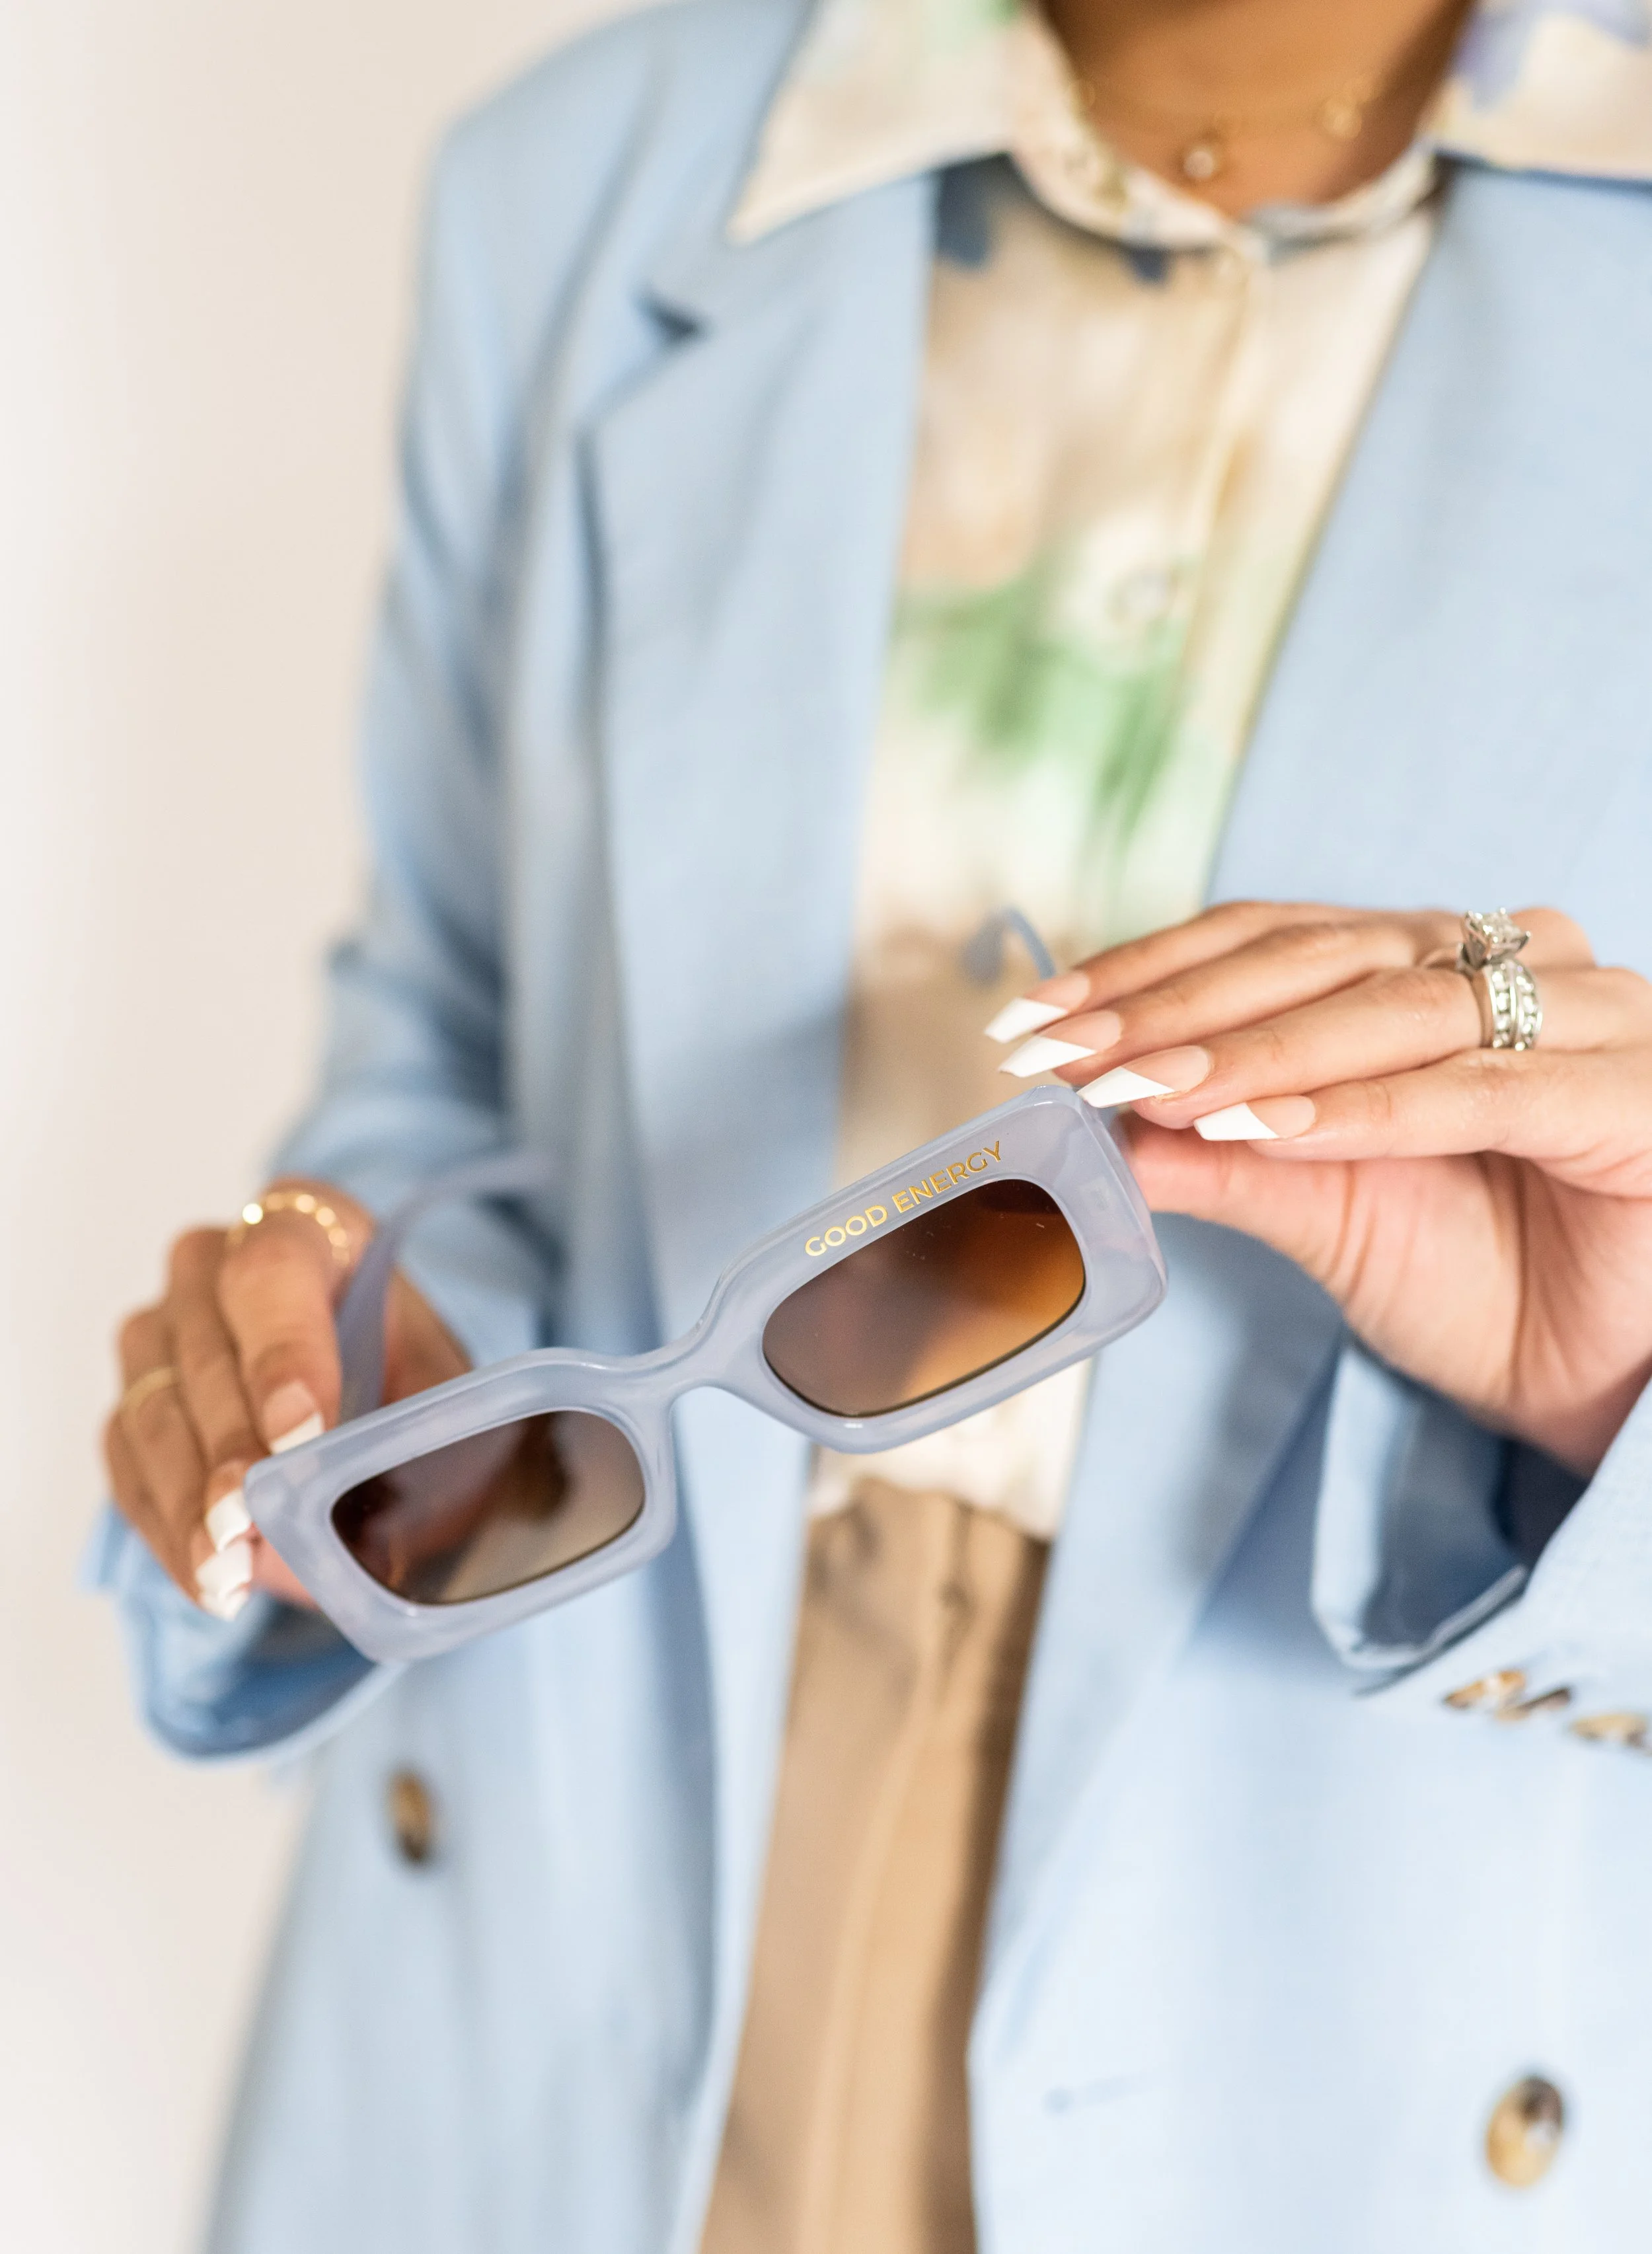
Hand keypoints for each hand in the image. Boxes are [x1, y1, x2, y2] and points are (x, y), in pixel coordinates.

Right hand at [103, 1179, 466, 1618]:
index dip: (284, 1352)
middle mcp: (213, 1262)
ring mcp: (160, 1327)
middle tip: (247, 1524)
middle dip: (228, 1447)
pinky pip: (129, 1461)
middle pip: (204, 1347)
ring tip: (228, 1573)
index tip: (301, 1434)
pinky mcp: (134, 1396)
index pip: (274, 1269)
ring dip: (186, 1501)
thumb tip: (355, 1536)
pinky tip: (206, 1579)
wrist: (378, 1380)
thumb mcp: (442, 1388)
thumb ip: (414, 1442)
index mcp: (307, 1226)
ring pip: (152, 1408)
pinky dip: (166, 1527)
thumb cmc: (411, 1370)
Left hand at [1002, 903, 1651, 1474]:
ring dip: (1254, 1050)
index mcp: (1440, 971)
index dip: (1144, 975)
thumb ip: (1228, 1163)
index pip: (1270, 939)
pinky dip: (1360, 1106)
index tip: (1031, 1024)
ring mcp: (1592, 1020)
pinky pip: (1480, 1089)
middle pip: (1320, 955)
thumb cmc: (1488, 1288)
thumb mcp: (1329, 1216)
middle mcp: (1520, 968)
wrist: (1615, 1387)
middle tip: (1060, 1052)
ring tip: (1139, 1087)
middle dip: (1174, 1007)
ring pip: (1395, 1007)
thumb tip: (1097, 1132)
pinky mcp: (1635, 1097)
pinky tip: (1256, 1124)